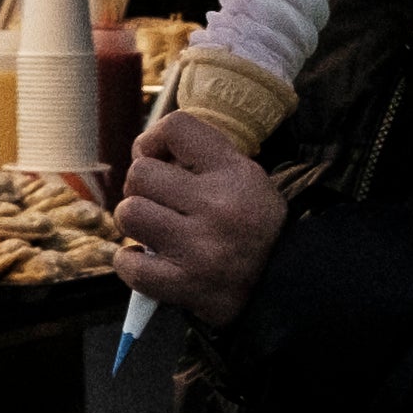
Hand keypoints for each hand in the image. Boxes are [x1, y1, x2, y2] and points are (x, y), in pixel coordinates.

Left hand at [117, 111, 285, 330]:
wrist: (283, 285)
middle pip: (140, 173)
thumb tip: (142, 150)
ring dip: (135, 221)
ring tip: (154, 228)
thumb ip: (201, 157)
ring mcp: (200, 249)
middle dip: (141, 187)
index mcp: (235, 174)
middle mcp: (218, 207)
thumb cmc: (253, 225)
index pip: (176, 127)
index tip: (157, 157)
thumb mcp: (246, 178)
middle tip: (158, 201)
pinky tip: (146, 258)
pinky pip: (129, 264)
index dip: (153, 139)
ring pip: (129, 213)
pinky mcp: (185, 285)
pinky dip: (129, 262)